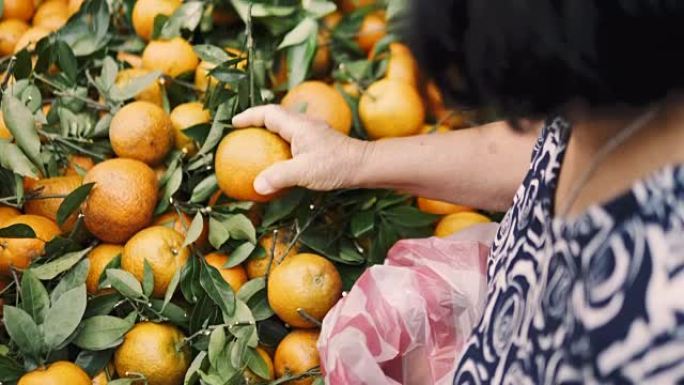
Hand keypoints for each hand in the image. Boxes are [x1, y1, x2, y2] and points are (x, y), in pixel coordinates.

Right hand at [231, 105, 371, 194]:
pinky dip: (283, 145)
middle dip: (258, 122)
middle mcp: (305, 125)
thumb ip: (279, 177)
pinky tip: (281, 161)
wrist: (364, 165)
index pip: (268, 113)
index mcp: (298, 125)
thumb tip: (257, 185)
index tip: (234, 123)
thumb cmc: (336, 166)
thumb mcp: (304, 172)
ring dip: (271, 133)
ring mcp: (314, 133)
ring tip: (258, 146)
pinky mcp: (320, 143)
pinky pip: (295, 139)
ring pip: (286, 128)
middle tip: (243, 133)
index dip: (250, 116)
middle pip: (276, 117)